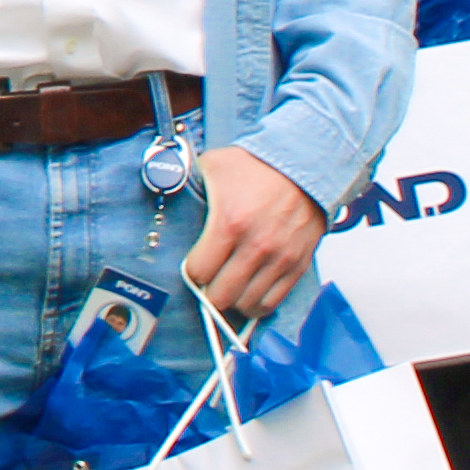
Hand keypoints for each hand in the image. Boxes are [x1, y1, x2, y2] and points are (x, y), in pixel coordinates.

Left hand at [183, 148, 328, 321]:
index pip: (199, 271)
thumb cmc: (258, 166)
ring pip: (247, 303)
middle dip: (210, 292)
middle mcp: (256, 246)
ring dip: (234, 300)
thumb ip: (187, 180)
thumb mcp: (213, 165)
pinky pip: (273, 302)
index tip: (195, 265)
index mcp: (229, 223)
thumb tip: (165, 186)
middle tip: (209, 282)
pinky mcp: (297, 265)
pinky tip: (249, 293)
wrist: (304, 165)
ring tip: (229, 288)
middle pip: (222, 295)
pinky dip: (258, 304)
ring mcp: (279, 259)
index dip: (192, 272)